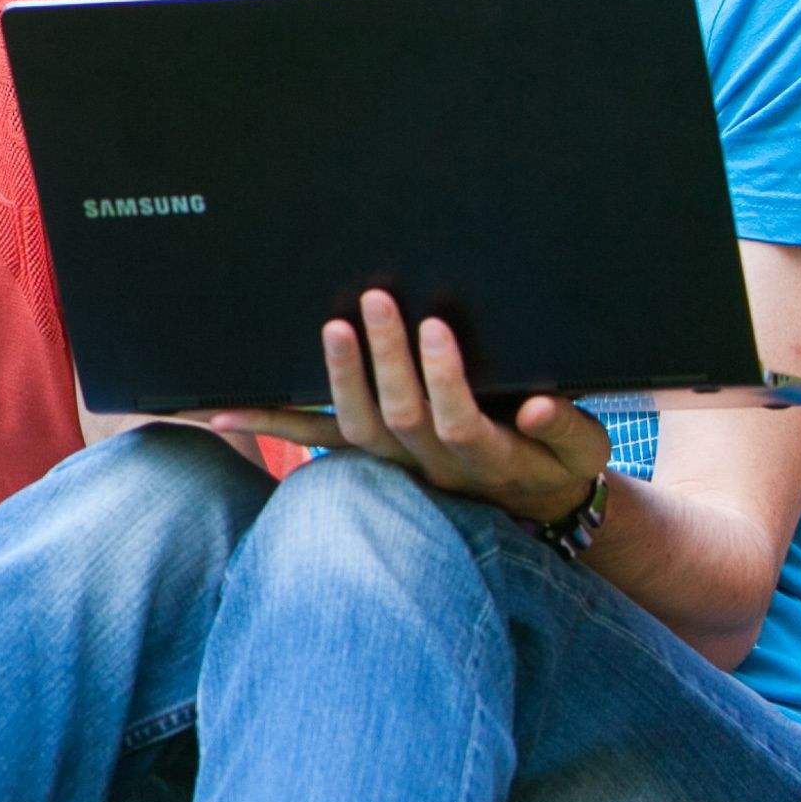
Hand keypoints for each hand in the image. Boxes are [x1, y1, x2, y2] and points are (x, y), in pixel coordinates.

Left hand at [197, 291, 607, 527]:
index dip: (444, 377)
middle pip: (399, 417)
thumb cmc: (557, 461)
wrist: (529, 501)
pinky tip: (218, 412)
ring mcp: (394, 463)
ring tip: (333, 326)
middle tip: (378, 300)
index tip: (437, 327)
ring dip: (337, 379)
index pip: (458, 419)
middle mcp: (432, 465)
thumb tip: (543, 409)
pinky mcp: (368, 454)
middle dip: (386, 359)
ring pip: (353, 430)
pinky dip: (269, 423)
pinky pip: (313, 439)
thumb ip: (566, 430)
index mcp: (489, 456)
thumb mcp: (582, 449)